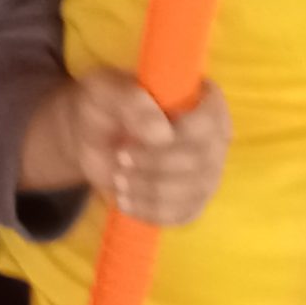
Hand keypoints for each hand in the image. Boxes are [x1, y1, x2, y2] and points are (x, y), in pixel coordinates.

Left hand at [29, 70, 230, 225]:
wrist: (90, 134)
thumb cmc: (103, 103)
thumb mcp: (106, 90)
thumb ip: (131, 101)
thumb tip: (164, 133)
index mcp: (202, 99)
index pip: (212, 120)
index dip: (182, 133)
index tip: (139, 137)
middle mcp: (214, 137)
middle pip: (202, 161)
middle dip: (157, 163)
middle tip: (121, 158)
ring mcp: (207, 172)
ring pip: (194, 191)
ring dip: (151, 189)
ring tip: (118, 180)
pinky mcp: (192, 200)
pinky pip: (183, 214)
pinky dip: (152, 211)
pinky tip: (125, 201)